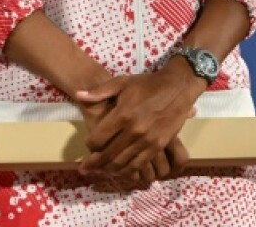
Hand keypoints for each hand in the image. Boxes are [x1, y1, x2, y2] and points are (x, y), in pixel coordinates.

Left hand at [75, 64, 203, 184]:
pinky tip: (121, 171)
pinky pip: (141, 164)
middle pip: (109, 154)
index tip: (88, 145)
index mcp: (122, 115)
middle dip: (94, 163)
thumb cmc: (147, 84)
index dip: (90, 145)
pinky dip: (128, 171)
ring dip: (109, 170)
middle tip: (84, 168)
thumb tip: (78, 94)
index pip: (99, 138)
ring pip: (124, 163)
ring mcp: (148, 141)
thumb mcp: (121, 82)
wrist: (177, 88)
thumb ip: (99, 91)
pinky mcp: (159, 146)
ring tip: (99, 172)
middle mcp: (134, 131)